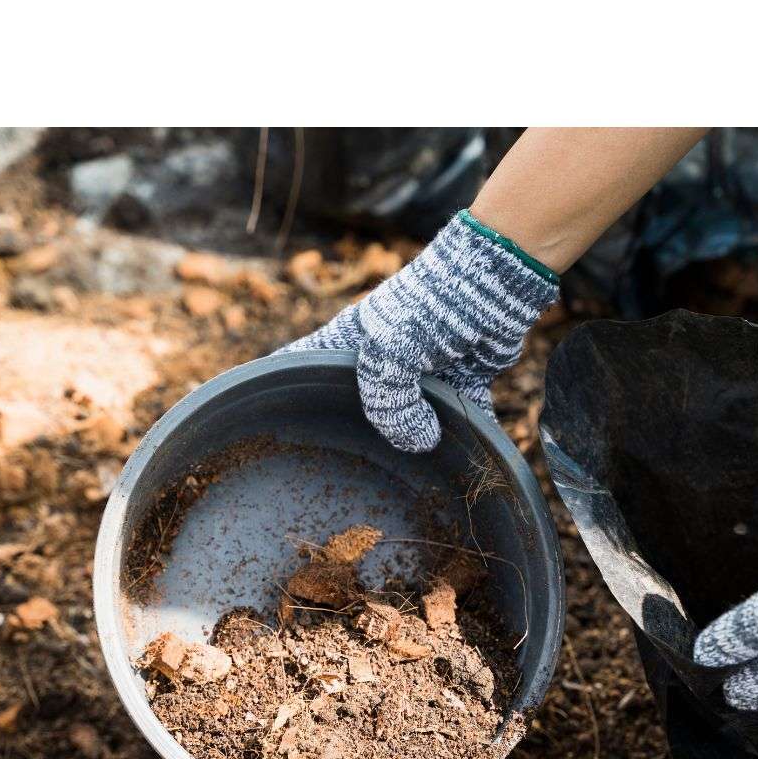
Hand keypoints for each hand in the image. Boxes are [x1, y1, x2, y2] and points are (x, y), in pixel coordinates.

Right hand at [282, 212, 557, 451]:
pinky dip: (466, 434)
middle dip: (356, 436)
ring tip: (407, 477)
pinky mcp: (462, 379)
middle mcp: (382, 360)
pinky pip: (460, 416)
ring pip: (411, 419)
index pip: (300, 366)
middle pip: (359, 406)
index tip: (263, 423)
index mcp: (350, 344)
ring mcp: (422, 372)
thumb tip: (417, 444)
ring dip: (416, 442)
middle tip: (343, 473)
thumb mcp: (391, 353)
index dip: (279, 389)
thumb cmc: (428, 307)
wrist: (494, 281)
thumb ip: (389, 405)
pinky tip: (463, 460)